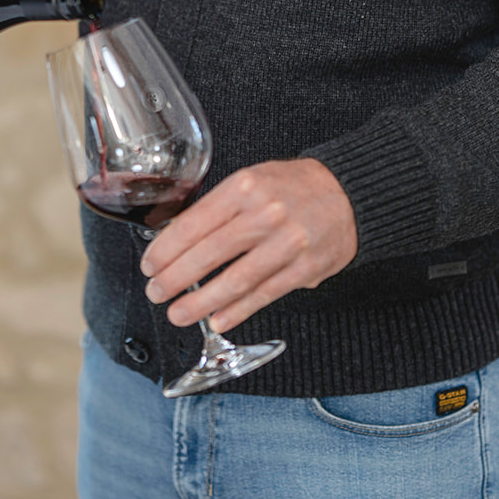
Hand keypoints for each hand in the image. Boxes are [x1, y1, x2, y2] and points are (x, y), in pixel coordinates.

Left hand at [140, 157, 357, 333]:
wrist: (348, 194)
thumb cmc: (293, 187)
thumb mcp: (252, 179)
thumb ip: (220, 207)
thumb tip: (178, 239)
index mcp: (245, 187)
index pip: (194, 223)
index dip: (166, 249)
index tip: (150, 264)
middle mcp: (265, 214)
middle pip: (209, 254)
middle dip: (175, 278)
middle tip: (156, 292)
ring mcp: (287, 243)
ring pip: (234, 280)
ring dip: (200, 302)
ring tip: (178, 313)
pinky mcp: (305, 268)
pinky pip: (263, 294)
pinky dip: (237, 310)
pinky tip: (217, 319)